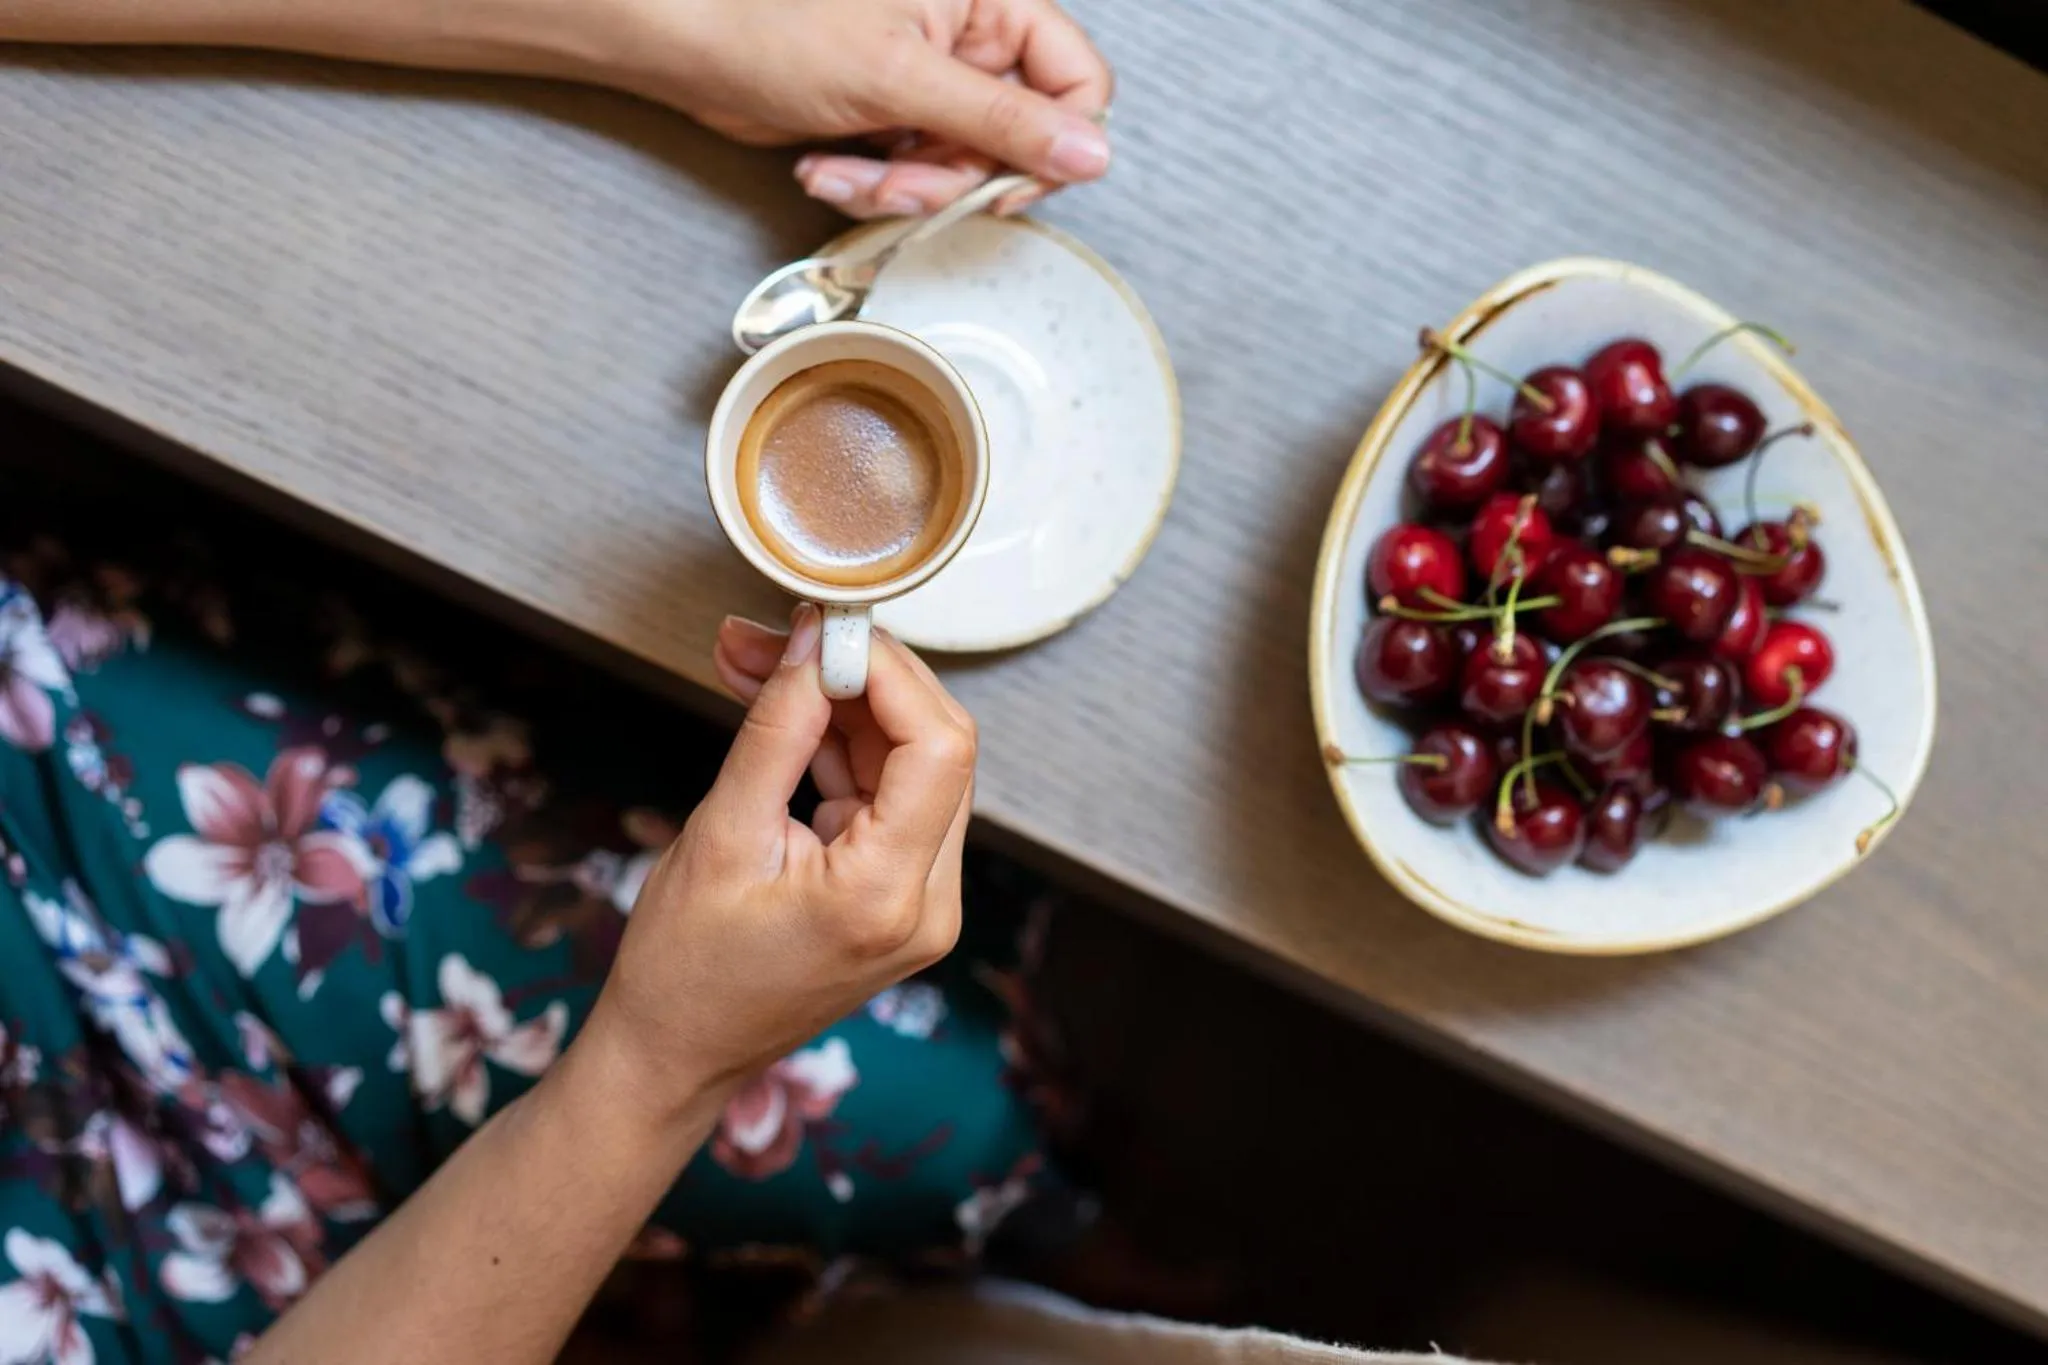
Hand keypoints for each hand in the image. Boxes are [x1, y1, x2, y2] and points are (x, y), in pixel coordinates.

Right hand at [579, 606, 976, 1123]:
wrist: (675, 1054)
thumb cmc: (684, 969)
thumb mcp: (720, 835)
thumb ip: (776, 731)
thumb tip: (812, 645)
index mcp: (888, 895)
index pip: (938, 746)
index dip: (888, 671)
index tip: (822, 631)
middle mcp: (929, 903)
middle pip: (934, 747)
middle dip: (857, 679)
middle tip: (771, 638)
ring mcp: (922, 903)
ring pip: (909, 764)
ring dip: (839, 707)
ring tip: (751, 664)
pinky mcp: (900, 896)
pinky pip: (887, 796)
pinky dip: (837, 749)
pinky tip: (778, 713)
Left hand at [610, 0, 1112, 216]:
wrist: (688, 45)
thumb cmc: (773, 23)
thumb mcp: (902, 76)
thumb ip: (1003, 120)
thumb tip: (1091, 152)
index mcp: (991, 1)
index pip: (1078, 80)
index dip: (1052, 143)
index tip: (1003, 181)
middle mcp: (969, 39)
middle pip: (1017, 139)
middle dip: (954, 175)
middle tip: (903, 178)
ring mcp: (931, 82)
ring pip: (962, 169)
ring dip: (904, 188)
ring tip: (850, 169)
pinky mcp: (894, 119)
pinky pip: (916, 176)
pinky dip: (874, 185)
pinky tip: (827, 163)